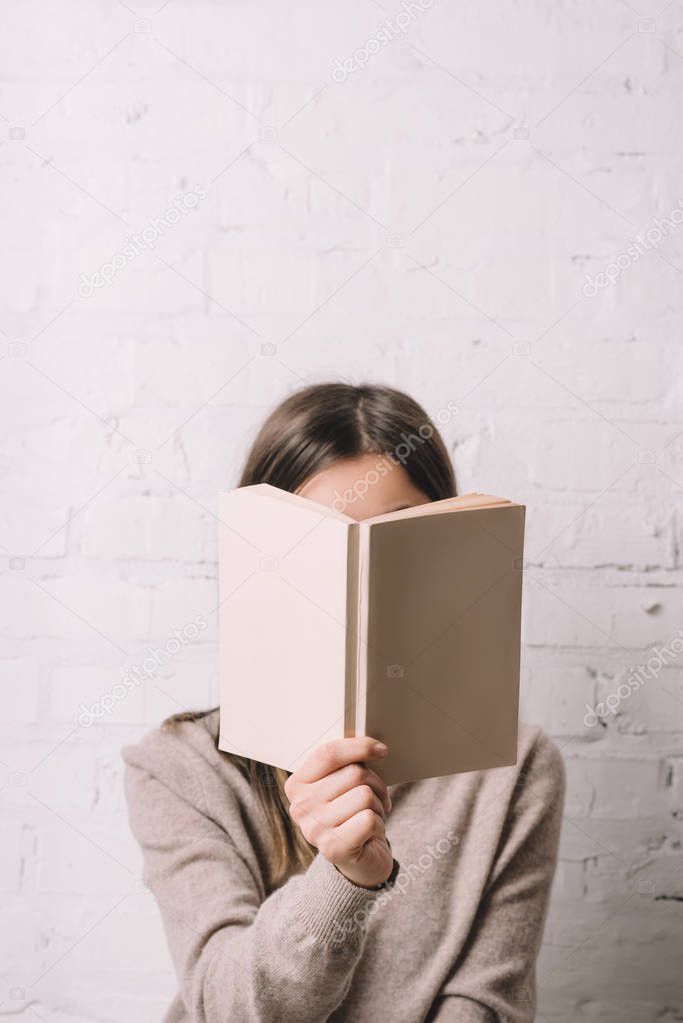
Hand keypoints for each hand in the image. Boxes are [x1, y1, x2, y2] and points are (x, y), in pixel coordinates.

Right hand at [284, 737, 392, 888]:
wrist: (359, 860)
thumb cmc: (352, 814)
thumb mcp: (342, 784)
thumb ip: (346, 763)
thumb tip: (373, 747)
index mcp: (297, 785)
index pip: (328, 753)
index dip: (359, 746)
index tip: (381, 750)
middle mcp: (300, 806)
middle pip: (354, 773)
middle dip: (374, 783)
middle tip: (373, 799)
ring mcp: (314, 829)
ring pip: (365, 794)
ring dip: (378, 805)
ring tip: (370, 815)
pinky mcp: (333, 848)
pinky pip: (369, 818)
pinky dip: (378, 823)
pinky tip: (370, 833)